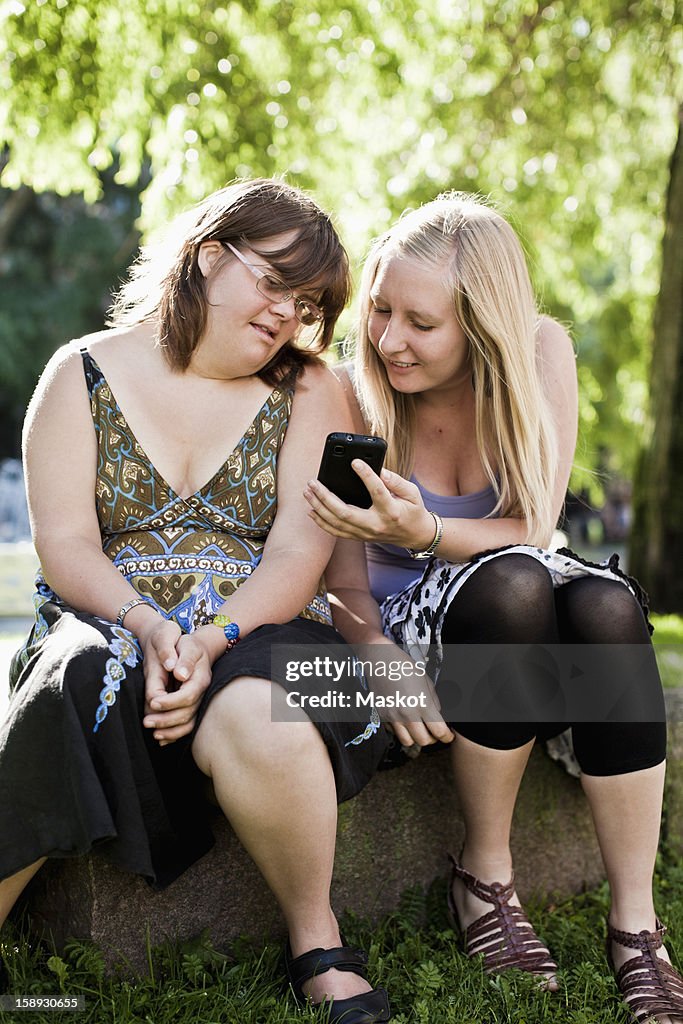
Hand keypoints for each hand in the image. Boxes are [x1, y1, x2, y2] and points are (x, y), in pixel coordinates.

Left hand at [140, 624, 214, 745]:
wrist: (195, 648)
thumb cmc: (186, 644)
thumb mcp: (184, 643)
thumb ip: (182, 657)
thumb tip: (180, 674)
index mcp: (200, 677)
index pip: (188, 695)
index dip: (171, 702)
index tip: (153, 702)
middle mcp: (201, 692)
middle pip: (188, 712)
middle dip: (166, 720)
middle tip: (146, 722)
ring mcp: (198, 700)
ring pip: (189, 723)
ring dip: (171, 731)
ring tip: (153, 734)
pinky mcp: (191, 706)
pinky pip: (186, 725)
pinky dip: (174, 734)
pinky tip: (161, 738)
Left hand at [305, 461, 435, 549]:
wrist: (414, 535)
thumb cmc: (413, 510)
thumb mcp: (412, 493)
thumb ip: (396, 481)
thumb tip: (379, 469)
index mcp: (391, 511)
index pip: (377, 491)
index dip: (366, 475)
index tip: (354, 462)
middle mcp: (376, 525)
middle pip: (345, 512)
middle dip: (325, 497)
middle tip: (313, 482)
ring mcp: (365, 533)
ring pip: (336, 523)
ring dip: (319, 507)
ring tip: (308, 492)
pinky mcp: (359, 537)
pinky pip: (336, 532)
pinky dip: (322, 522)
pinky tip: (312, 510)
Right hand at [355, 641, 453, 748]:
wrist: (379, 660)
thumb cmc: (404, 666)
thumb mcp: (426, 681)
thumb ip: (434, 701)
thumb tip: (437, 716)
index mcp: (422, 704)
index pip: (439, 731)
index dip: (447, 736)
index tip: (448, 736)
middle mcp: (407, 713)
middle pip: (424, 741)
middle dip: (433, 739)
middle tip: (434, 732)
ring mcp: (392, 716)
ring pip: (407, 742)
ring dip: (416, 738)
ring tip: (419, 729)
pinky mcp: (382, 716)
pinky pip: (394, 732)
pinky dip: (402, 731)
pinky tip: (404, 721)